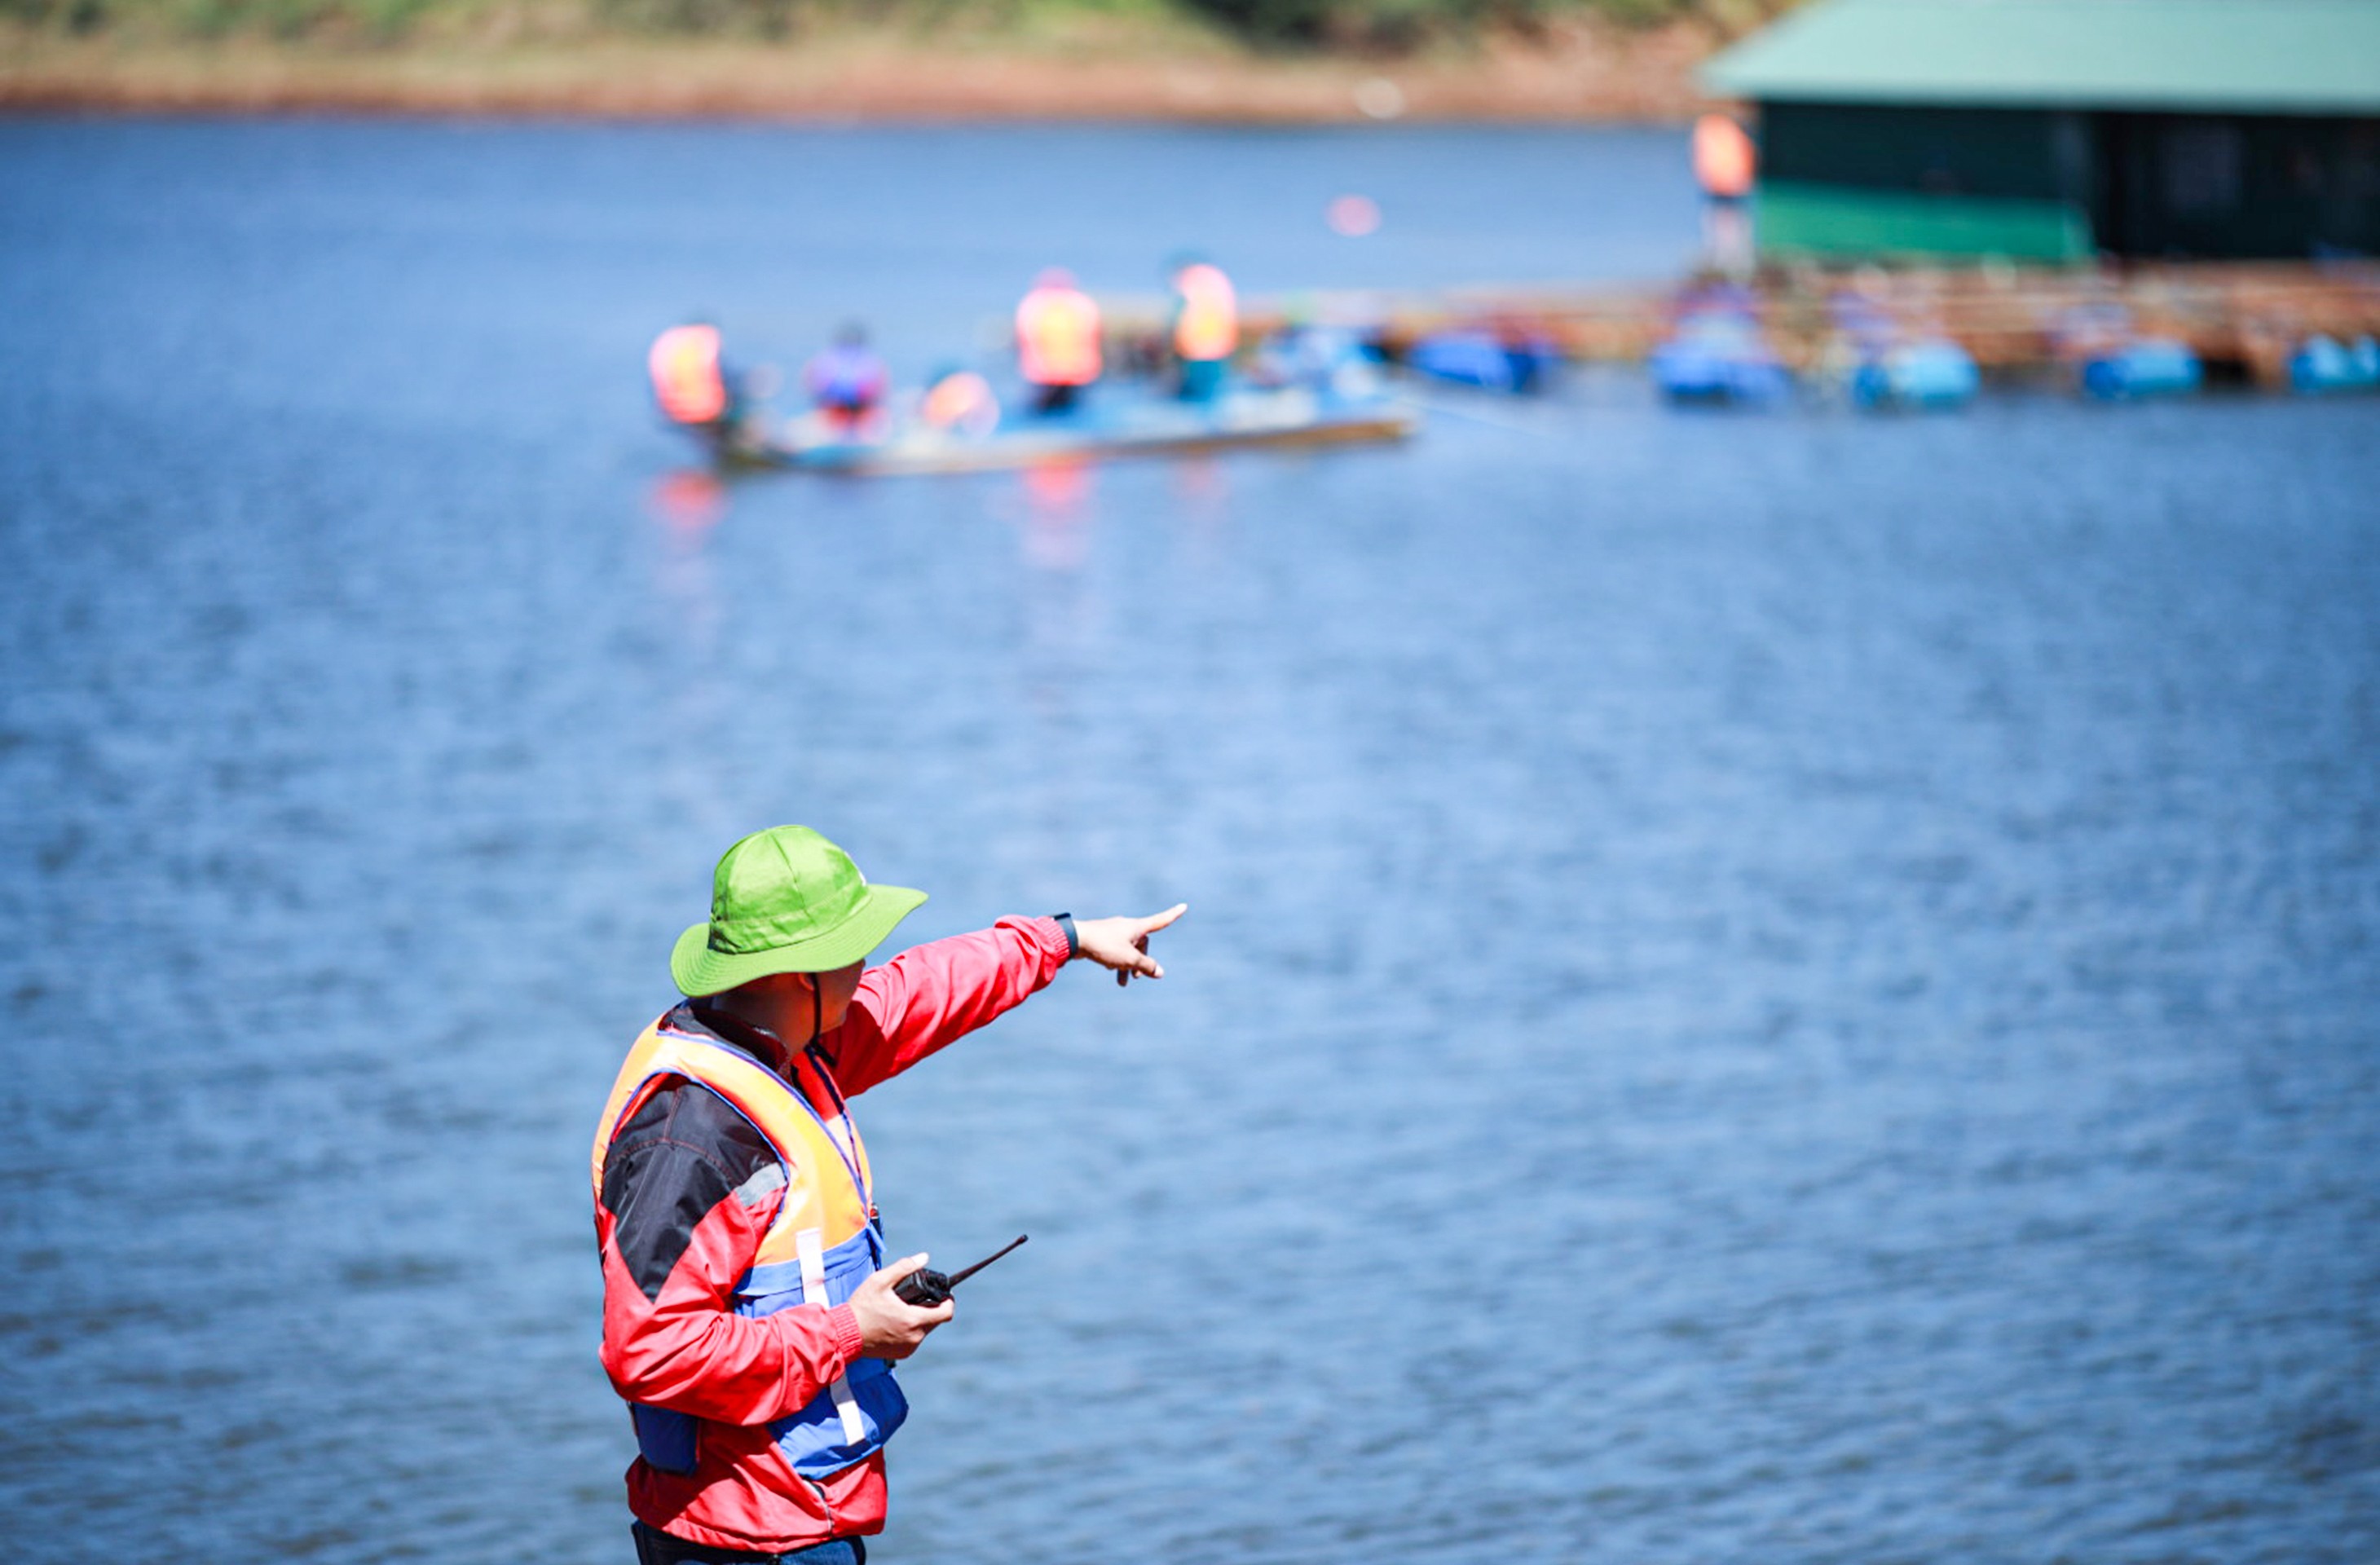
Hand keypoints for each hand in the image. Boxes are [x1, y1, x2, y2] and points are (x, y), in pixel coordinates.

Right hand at [848, 1254, 953, 1359]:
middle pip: (936, 1321)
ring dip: (920, 1319)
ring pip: (925, 1330)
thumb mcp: (880, 1281)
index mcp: (913, 1320)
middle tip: (917, 1298)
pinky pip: (914, 1339)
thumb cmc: (861, 1308)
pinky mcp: (901, 1354)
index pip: (946, 1313)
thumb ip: (904, 1267)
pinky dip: (910, 1330)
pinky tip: (897, 1322)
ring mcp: (908, 1348)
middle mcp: (915, 1337)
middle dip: (931, 1308)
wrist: (844, 1335)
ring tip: (904, 1309)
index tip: (944, 1295)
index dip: (948, 1302)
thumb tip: (924, 1257)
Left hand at [1072, 904, 1187, 986]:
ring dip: (1127, 965)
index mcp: (1136, 927)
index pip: (1160, 921)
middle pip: (1142, 944)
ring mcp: (1113, 931)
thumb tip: (1160, 972)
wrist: (1075, 939)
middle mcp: (1126, 926)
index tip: (1184, 906)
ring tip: (1122, 982)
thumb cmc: (1104, 946)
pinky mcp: (1102, 937)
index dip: (1173, 915)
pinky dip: (1116, 960)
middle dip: (1141, 961)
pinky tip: (1109, 969)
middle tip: (1136, 977)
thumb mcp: (1129, 959)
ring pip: (1127, 949)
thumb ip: (1146, 966)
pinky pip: (1115, 949)